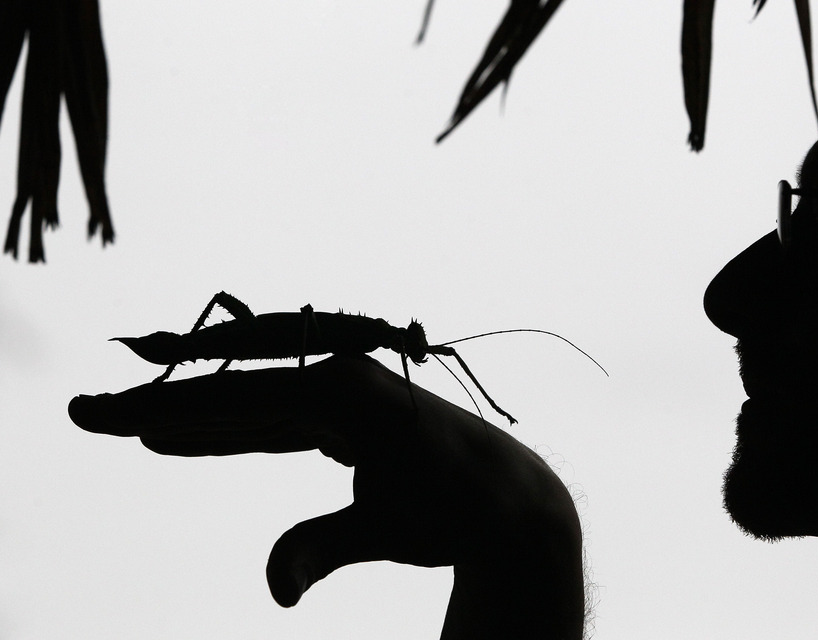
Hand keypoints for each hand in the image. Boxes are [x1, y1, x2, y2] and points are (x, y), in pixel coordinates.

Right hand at [69, 355, 584, 639]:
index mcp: (345, 394)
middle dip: (162, 406)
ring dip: (192, 420)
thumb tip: (276, 590)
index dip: (167, 411)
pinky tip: (189, 442)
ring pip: (249, 408)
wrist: (507, 499)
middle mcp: (339, 380)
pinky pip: (273, 423)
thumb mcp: (390, 529)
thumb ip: (327, 547)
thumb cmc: (452, 512)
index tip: (106, 416)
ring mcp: (342, 395)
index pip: (238, 400)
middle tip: (91, 414)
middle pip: (233, 395)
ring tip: (131, 430)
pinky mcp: (343, 416)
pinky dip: (231, 434)